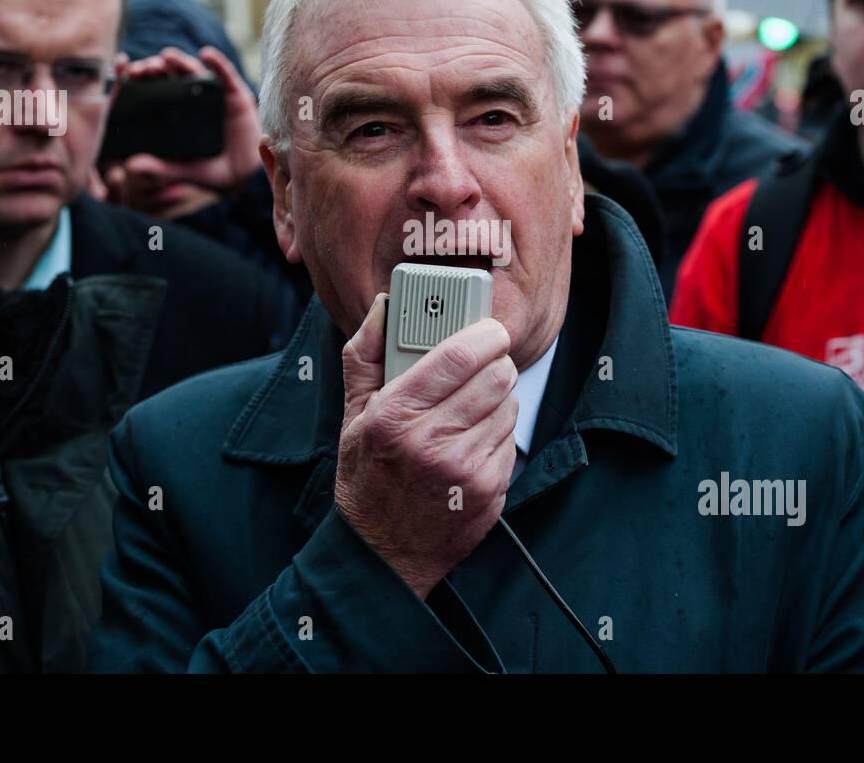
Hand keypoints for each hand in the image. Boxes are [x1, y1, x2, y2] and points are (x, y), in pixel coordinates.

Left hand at [120, 44, 260, 188]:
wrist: (243, 175)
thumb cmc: (211, 171)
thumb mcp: (185, 171)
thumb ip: (162, 168)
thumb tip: (133, 166)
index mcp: (175, 113)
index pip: (154, 89)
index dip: (141, 79)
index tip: (127, 73)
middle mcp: (192, 100)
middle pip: (171, 76)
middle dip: (156, 68)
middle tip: (145, 68)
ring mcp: (213, 95)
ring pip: (194, 72)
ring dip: (180, 61)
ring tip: (167, 56)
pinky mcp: (235, 94)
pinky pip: (226, 74)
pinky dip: (217, 63)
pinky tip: (206, 54)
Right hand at [336, 294, 518, 599]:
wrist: (382, 556)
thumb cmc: (366, 479)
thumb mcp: (352, 416)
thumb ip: (366, 355)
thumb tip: (384, 307)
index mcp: (394, 417)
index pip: (457, 356)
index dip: (482, 333)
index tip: (489, 328)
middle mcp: (432, 443)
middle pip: (495, 376)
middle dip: (494, 362)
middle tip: (483, 363)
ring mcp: (466, 469)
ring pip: (509, 404)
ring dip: (497, 398)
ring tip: (469, 408)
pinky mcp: (490, 489)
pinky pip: (511, 439)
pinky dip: (497, 432)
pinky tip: (471, 441)